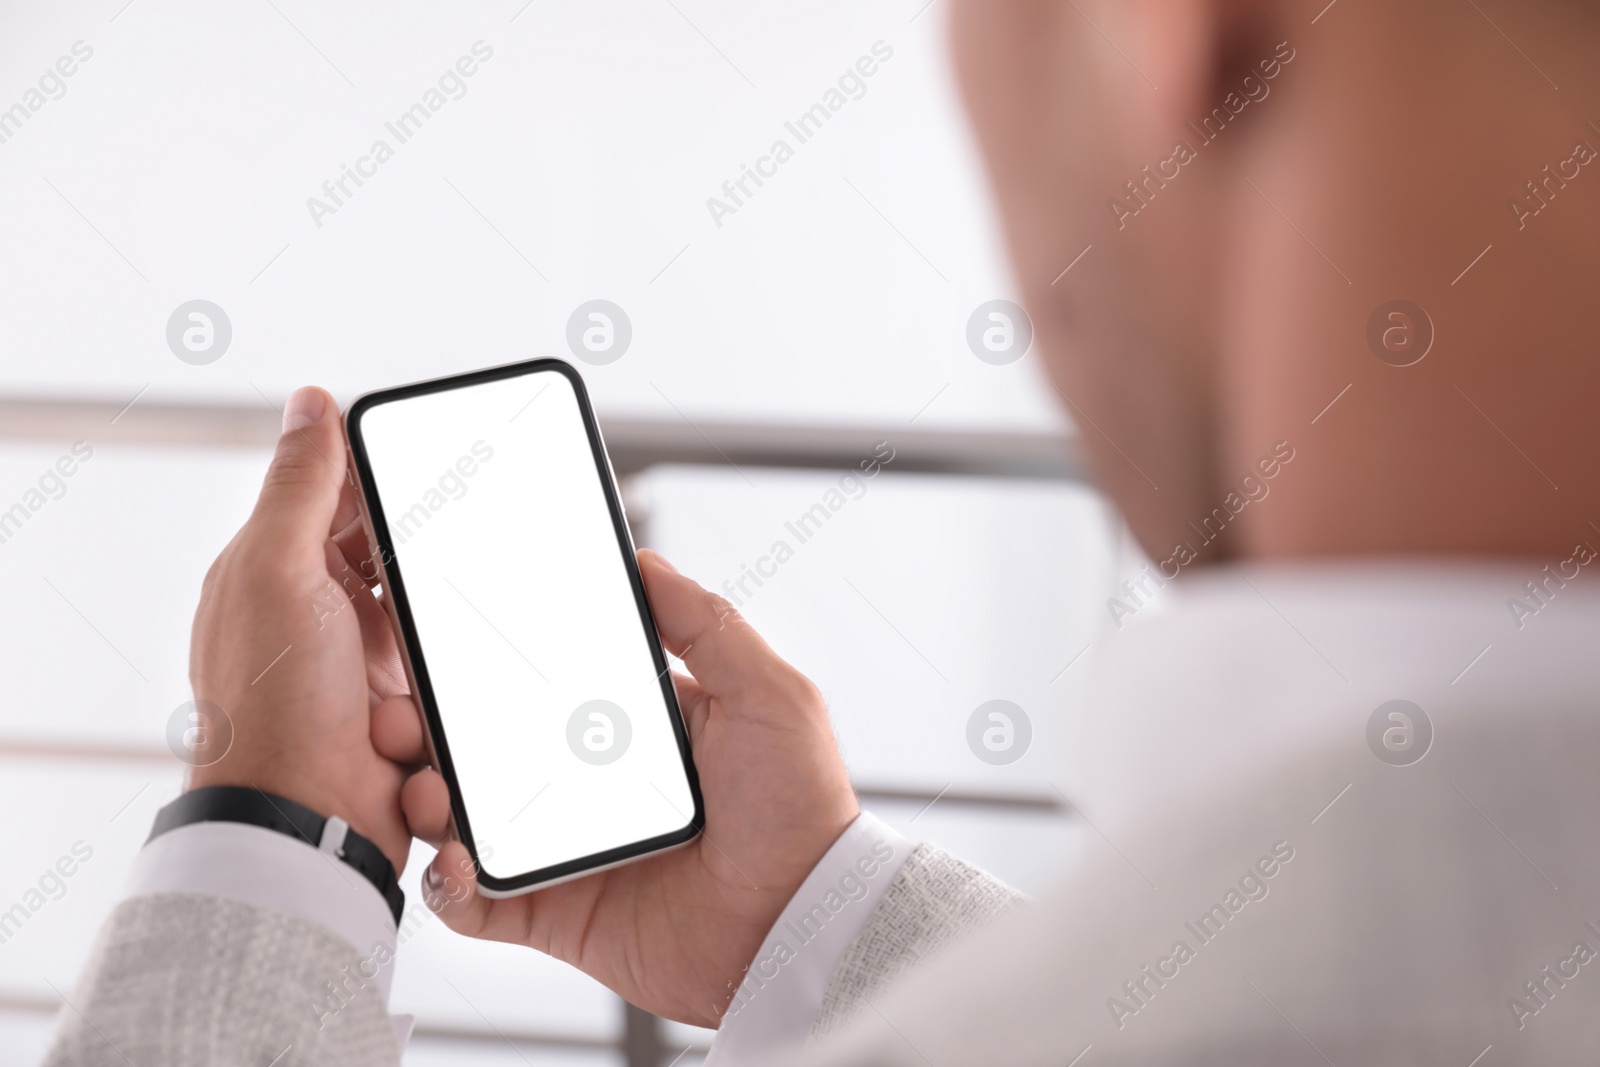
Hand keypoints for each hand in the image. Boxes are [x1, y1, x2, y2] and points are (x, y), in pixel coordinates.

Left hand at [187, 386, 420, 871]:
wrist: (305, 820)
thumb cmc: (273, 704)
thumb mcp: (276, 572)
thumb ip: (299, 484)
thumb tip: (312, 399)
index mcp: (273, 569)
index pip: (334, 494)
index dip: (378, 479)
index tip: (425, 467)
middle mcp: (314, 611)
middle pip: (392, 553)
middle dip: (418, 564)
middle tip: (426, 577)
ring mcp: (359, 661)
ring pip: (426, 613)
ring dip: (426, 637)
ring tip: (398, 668)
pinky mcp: (400, 705)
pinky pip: (440, 672)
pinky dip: (433, 690)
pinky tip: (405, 711)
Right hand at [388, 550, 859, 1026]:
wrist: (802, 924)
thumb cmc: (800, 812)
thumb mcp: (769, 697)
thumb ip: (708, 626)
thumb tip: (649, 564)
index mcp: (631, 730)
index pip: (540, 686)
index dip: (487, 666)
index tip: (440, 644)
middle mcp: (588, 786)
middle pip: (483, 749)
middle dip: (430, 729)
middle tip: (401, 718)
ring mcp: (565, 851)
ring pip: (463, 818)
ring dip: (425, 797)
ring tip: (426, 788)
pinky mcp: (553, 914)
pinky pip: (476, 902)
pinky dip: (446, 885)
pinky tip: (452, 860)